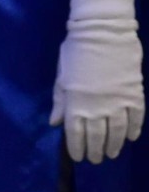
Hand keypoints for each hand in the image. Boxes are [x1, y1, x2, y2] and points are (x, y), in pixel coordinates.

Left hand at [52, 19, 145, 163]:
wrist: (103, 33)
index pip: (75, 133)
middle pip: (97, 136)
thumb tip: (55, 123)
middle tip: (97, 159)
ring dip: (115, 145)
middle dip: (96, 150)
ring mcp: (118, 102)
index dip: (77, 147)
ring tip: (112, 153)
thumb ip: (60, 101)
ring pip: (117, 132)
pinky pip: (136, 119)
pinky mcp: (135, 95)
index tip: (79, 157)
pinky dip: (134, 130)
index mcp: (75, 102)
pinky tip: (131, 138)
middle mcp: (97, 107)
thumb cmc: (76, 51)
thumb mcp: (62, 75)